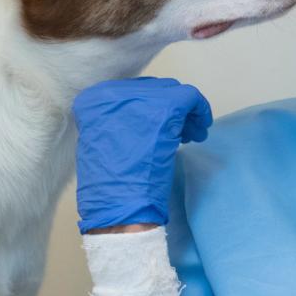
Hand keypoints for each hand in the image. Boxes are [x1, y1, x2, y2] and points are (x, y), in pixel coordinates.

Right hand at [72, 77, 211, 233]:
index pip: (131, 92)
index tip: (158, 123)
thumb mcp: (101, 141)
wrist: (119, 205)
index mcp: (94, 100)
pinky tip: (200, 129)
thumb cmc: (108, 183)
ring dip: (183, 112)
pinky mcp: (165, 108)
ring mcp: (141, 99)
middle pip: (154, 90)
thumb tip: (144, 115)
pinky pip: (189, 98)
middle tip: (180, 131)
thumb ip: (117, 120)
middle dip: (169, 108)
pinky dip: (199, 110)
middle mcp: (114, 93)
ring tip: (189, 135)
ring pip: (172, 92)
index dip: (149, 107)